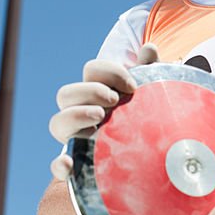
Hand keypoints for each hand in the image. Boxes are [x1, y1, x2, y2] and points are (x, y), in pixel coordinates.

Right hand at [48, 43, 158, 180]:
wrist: (157, 154)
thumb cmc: (152, 115)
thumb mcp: (154, 93)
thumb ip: (151, 70)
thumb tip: (149, 49)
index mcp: (99, 90)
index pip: (91, 70)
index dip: (110, 72)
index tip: (132, 85)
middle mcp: (83, 111)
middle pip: (66, 93)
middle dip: (89, 91)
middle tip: (115, 100)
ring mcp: (77, 137)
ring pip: (57, 123)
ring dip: (75, 116)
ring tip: (101, 117)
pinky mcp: (79, 165)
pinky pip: (58, 165)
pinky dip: (60, 165)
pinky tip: (70, 165)